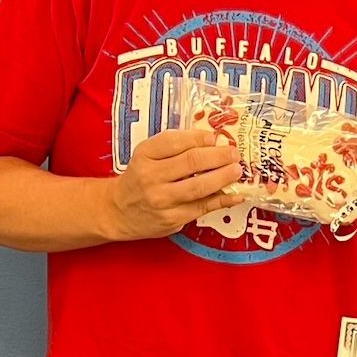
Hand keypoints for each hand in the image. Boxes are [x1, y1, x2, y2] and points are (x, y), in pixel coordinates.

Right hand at [105, 126, 240, 240]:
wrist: (118, 211)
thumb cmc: (140, 178)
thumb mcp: (148, 155)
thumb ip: (175, 146)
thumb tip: (212, 142)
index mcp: (145, 155)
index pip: (175, 141)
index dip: (199, 138)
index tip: (215, 137)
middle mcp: (151, 177)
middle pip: (191, 163)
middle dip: (218, 156)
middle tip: (234, 153)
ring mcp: (162, 200)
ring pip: (198, 187)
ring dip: (223, 177)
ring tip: (237, 170)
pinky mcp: (171, 219)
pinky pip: (202, 208)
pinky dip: (222, 201)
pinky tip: (235, 195)